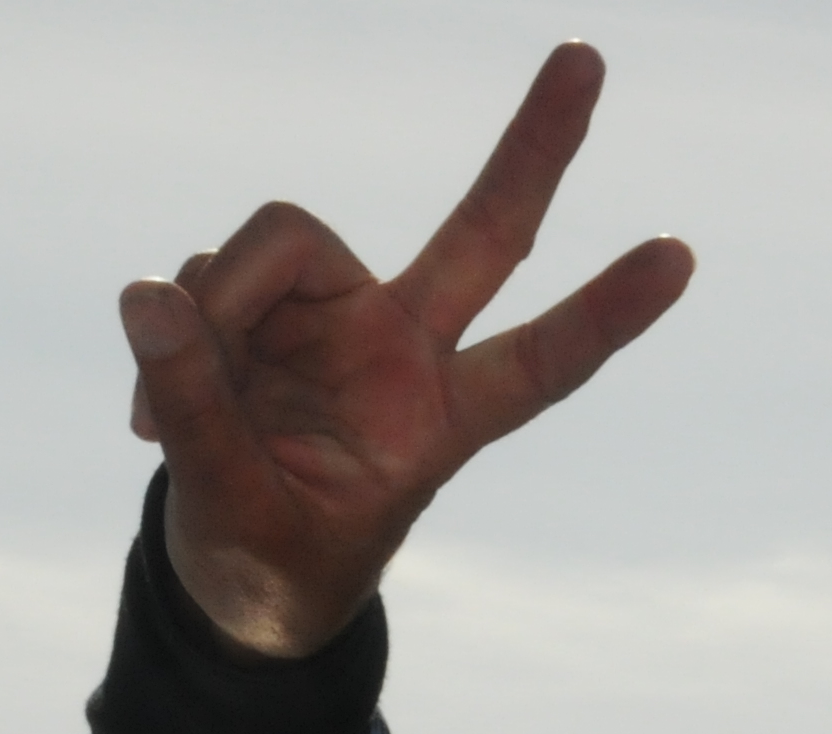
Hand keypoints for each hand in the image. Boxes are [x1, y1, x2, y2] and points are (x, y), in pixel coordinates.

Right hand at [118, 43, 694, 660]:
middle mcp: (403, 346)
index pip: (541, 362)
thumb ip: (199, 410)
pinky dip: (168, 336)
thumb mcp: (237, 515)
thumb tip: (153, 296)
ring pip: (276, 244)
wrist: (229, 581)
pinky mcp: (260, 304)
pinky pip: (198, 281)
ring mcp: (334, 316)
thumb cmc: (270, 565)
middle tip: (589, 55)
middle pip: (487, 232)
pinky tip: (151, 421)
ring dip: (213, 315)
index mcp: (441, 422)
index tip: (680, 258)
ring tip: (171, 422)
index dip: (606, 314)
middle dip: (537, 148)